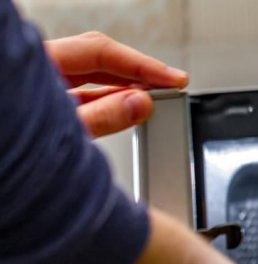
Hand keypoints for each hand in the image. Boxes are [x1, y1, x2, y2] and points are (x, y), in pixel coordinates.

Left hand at [45, 32, 188, 136]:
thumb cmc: (4, 150)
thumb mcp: (58, 132)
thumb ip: (100, 117)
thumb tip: (140, 103)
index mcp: (37, 62)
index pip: (99, 50)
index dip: (142, 64)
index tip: (173, 78)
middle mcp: (39, 67)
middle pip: (98, 57)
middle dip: (138, 71)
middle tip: (172, 84)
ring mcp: (39, 84)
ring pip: (90, 74)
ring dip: (125, 85)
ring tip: (155, 96)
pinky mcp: (43, 102)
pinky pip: (81, 92)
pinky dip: (108, 98)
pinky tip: (128, 105)